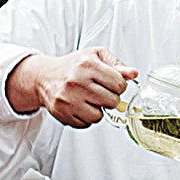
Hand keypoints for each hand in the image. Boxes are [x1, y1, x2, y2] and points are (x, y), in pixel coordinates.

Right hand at [6, 47, 137, 127]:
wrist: (45, 77)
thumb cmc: (73, 65)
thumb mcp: (96, 56)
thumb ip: (117, 65)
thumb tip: (133, 74)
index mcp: (88, 64)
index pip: (119, 83)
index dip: (119, 85)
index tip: (112, 83)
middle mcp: (76, 82)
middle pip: (112, 101)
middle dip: (111, 98)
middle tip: (101, 92)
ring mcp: (68, 99)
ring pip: (99, 116)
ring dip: (98, 110)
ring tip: (90, 99)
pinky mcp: (63, 113)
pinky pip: (86, 124)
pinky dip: (86, 117)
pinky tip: (80, 106)